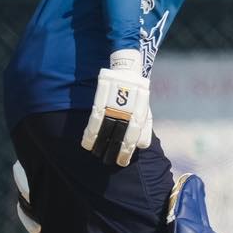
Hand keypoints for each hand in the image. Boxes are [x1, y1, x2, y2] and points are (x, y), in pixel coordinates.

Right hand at [81, 50, 150, 166]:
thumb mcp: (145, 107)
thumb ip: (145, 126)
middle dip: (116, 150)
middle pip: (123, 133)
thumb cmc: (136, 92)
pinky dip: (90, 133)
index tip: (122, 161)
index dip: (128, 149)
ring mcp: (115, 104)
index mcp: (141, 110)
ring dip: (102, 145)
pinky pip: (95, 120)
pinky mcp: (102, 99)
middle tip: (111, 163)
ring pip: (107, 129)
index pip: (136, 134)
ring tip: (98, 155)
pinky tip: (87, 143)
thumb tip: (142, 146)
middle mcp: (129, 108)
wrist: (126, 69)